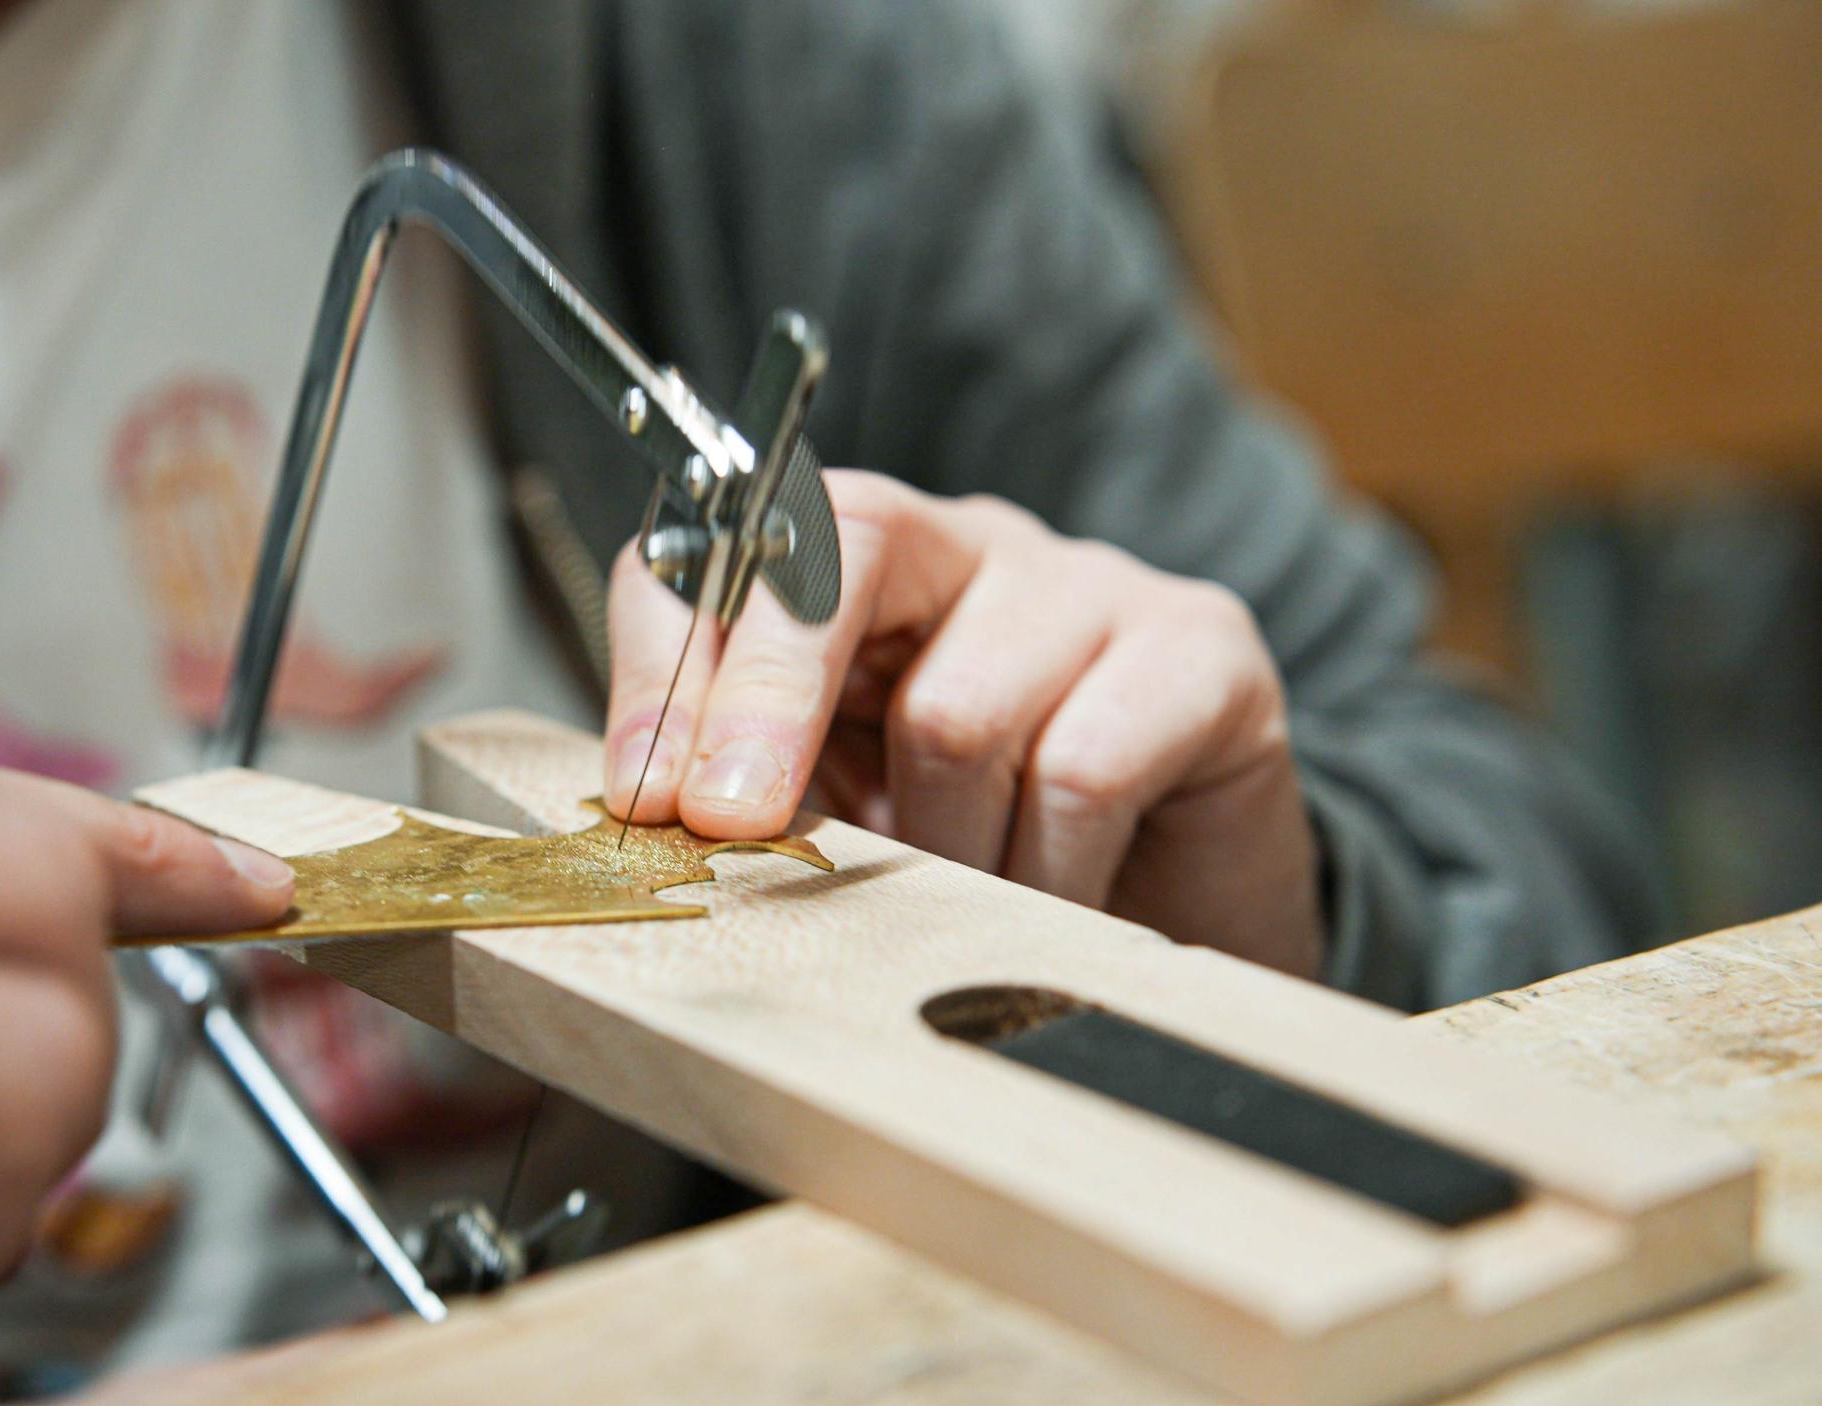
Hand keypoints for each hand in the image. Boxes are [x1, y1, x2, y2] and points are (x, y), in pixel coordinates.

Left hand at [605, 470, 1321, 977]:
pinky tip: (1052, 909)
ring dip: (938, 849)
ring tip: (953, 910)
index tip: (640, 793)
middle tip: (727, 826)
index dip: (671, 659)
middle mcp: (969, 545)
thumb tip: (645, 806)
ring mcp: (1089, 583)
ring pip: (958, 708)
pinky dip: (1044, 872)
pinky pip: (1081, 767)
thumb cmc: (991, 854)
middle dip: (764, 704)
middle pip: (843, 557)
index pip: (733, 548)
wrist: (1184, 912)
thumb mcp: (844, 815)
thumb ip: (751, 790)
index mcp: (858, 569)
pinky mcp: (1199, 648)